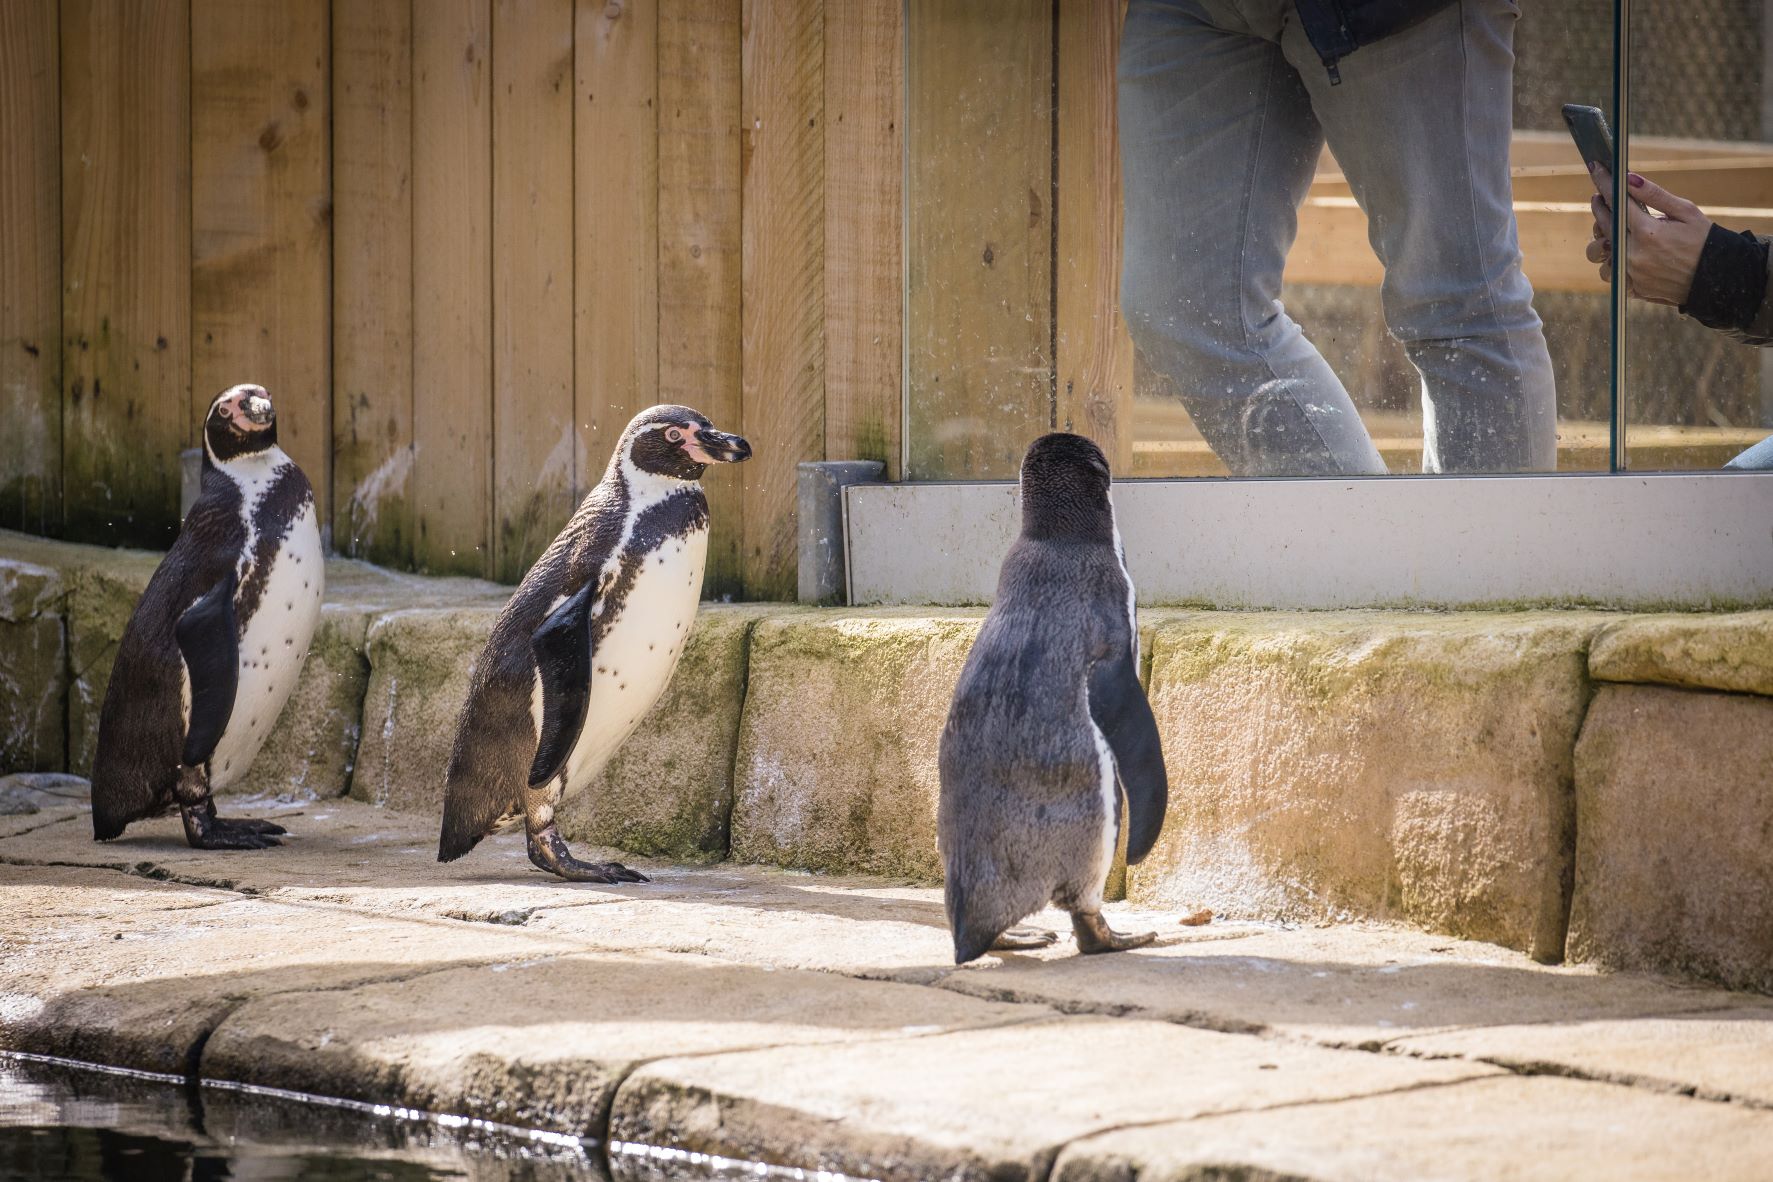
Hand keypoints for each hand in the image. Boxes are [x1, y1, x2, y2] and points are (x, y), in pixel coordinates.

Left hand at [1587, 165, 1711, 305]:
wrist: (1718, 279)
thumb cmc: (1705, 240)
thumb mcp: (1686, 211)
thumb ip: (1654, 195)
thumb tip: (1629, 178)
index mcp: (1648, 232)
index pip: (1617, 201)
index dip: (1604, 182)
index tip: (1595, 168)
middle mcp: (1634, 254)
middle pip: (1603, 226)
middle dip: (1600, 207)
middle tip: (1601, 197)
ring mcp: (1631, 274)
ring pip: (1599, 253)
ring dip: (1603, 239)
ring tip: (1613, 230)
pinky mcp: (1632, 288)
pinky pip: (1610, 272)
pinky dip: (1613, 260)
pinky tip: (1623, 251)